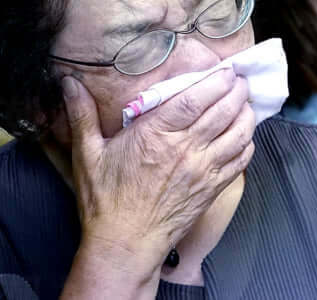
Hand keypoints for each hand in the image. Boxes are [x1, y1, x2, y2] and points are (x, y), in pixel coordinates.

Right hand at [62, 68, 254, 270]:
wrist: (125, 246)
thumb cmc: (105, 202)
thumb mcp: (87, 155)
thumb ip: (81, 115)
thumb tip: (68, 83)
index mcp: (155, 136)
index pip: (194, 100)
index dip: (214, 81)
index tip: (224, 70)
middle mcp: (185, 150)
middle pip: (222, 112)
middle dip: (236, 91)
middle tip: (239, 79)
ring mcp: (202, 171)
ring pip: (238, 134)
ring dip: (246, 114)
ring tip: (245, 101)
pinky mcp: (211, 189)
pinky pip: (240, 161)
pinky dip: (247, 143)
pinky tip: (245, 135)